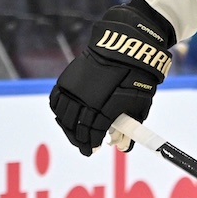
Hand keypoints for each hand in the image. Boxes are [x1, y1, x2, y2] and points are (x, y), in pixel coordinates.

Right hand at [50, 2, 173, 154]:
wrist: (125, 47)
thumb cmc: (137, 77)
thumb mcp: (140, 105)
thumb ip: (130, 127)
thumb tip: (123, 147)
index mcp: (106, 108)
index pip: (92, 133)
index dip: (91, 144)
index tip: (92, 150)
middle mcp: (87, 100)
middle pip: (76, 128)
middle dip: (79, 140)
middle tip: (84, 147)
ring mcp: (75, 89)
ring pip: (64, 116)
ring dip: (68, 128)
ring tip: (74, 134)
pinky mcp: (68, 79)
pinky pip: (56, 100)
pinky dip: (59, 111)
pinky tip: (64, 117)